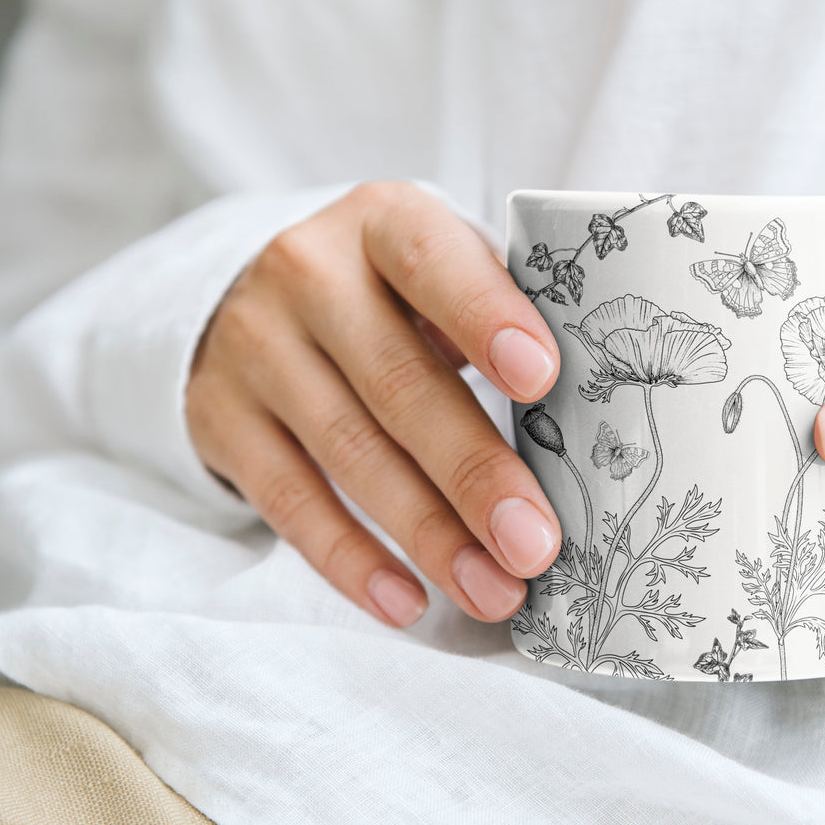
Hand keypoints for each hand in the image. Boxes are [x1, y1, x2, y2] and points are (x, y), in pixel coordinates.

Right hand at [188, 182, 562, 626]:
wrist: (255, 299)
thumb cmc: (399, 297)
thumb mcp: (444, 273)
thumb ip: (506, 318)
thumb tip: (602, 428)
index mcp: (385, 223)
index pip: (433, 261)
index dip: (486, 318)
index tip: (542, 380)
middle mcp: (310, 274)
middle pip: (398, 383)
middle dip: (474, 473)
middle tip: (535, 544)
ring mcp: (257, 348)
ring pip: (349, 452)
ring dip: (429, 535)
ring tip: (495, 591)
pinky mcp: (222, 419)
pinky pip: (290, 502)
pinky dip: (351, 560)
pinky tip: (408, 602)